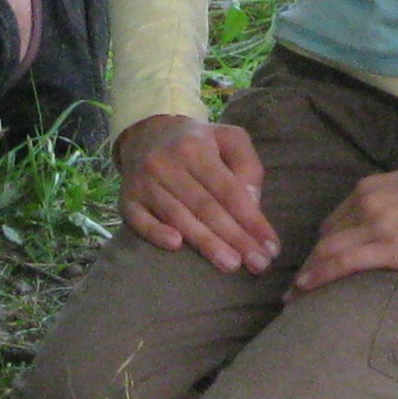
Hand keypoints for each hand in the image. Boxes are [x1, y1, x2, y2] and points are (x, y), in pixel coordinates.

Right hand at [117, 114, 278, 271]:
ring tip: (231, 265)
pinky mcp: (126, 200)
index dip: (251, 219)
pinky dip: (156, 233)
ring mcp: (144, 182)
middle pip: (205, 206)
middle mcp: (167, 163)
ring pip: (178, 216)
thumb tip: (252, 204)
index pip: (228, 189)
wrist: (147, 133)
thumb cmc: (198, 143)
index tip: (271, 246)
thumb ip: (246, 166)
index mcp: (197, 147)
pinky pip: (140, 220)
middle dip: (234, 238)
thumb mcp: (229, 139)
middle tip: (258, 264)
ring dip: (206, 243)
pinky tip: (176, 246)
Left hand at [293, 155, 397, 293]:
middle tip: (299, 284)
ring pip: (327, 250)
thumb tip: (397, 193)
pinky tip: (304, 290)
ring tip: (293, 295)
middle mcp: (368, 201)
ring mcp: (378, 224)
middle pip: (326, 235)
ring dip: (306, 273)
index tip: (315, 259)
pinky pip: (342, 263)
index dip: (324, 241)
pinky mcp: (392, 249)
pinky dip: (317, 276)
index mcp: (374, 186)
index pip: (337, 218)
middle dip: (311, 259)